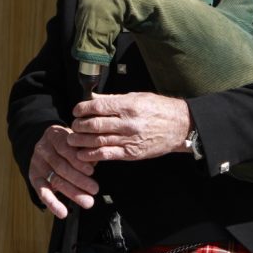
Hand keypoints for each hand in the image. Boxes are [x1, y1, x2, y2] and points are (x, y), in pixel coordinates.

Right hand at [29, 125, 99, 218]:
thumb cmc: (68, 143)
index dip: (78, 161)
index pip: (65, 149)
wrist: (46, 143)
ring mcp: (36, 163)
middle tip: (94, 190)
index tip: (92, 171)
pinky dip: (53, 204)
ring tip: (87, 202)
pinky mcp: (33, 177)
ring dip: (73, 193)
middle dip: (79, 180)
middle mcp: (42, 148)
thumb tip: (94, 162)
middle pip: (61, 167)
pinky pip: (42, 192)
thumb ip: (84, 149)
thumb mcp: (75, 140)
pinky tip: (62, 213)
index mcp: (54, 135)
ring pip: (55, 180)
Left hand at [69, 92, 190, 161]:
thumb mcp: (138, 97)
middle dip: (79, 125)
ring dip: (81, 141)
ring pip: (98, 140)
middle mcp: (128, 122)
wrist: (180, 126)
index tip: (76, 110)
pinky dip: (92, 155)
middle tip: (73, 125)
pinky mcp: (132, 153)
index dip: (82, 108)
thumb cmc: (159, 109)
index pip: (98, 106)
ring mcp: (129, 139)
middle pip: (95, 124)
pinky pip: (107, 155)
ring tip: (72, 139)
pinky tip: (83, 153)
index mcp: (128, 105)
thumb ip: (114, 99)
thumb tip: (93, 98)